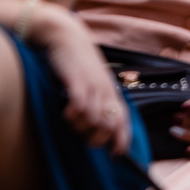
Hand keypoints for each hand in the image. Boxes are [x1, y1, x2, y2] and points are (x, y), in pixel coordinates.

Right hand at [33, 3, 130, 154]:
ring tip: (71, 122)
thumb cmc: (79, 62)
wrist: (66, 35)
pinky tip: (66, 112)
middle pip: (110, 126)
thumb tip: (99, 125)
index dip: (122, 140)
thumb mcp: (94, 82)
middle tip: (83, 136)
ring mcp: (93, 85)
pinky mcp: (77, 80)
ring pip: (94, 119)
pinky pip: (79, 106)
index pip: (123, 121)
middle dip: (97, 138)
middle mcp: (106, 90)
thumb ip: (98, 100)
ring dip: (81, 128)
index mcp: (112, 92)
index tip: (115, 154)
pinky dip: (73, 115)